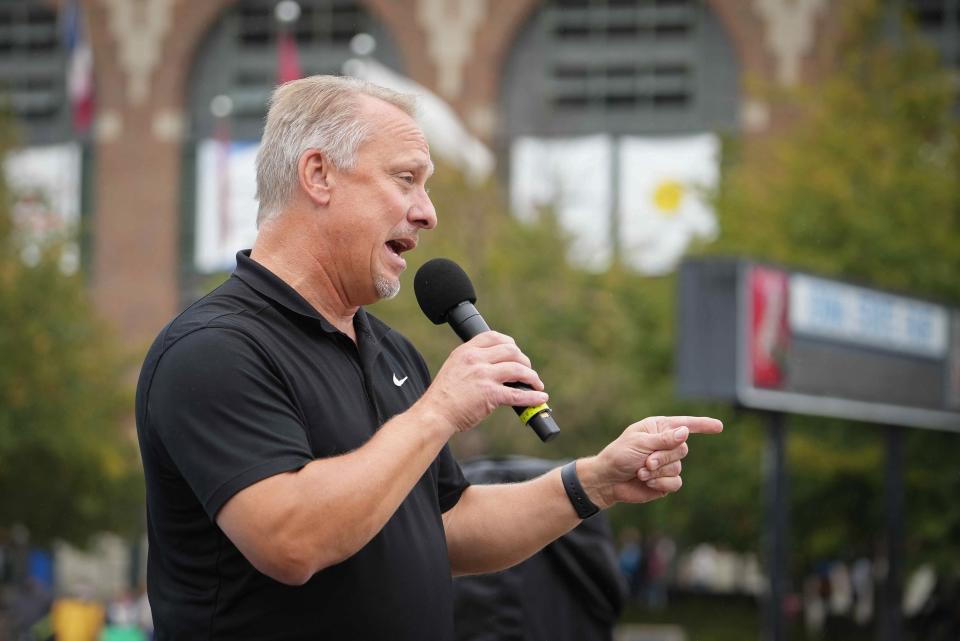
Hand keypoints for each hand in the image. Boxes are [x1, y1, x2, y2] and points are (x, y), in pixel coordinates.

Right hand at [419, 331, 546, 433]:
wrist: (434, 414)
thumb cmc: (443, 397)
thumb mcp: (454, 368)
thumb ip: (472, 362)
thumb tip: (495, 366)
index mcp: (466, 351)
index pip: (493, 337)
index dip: (509, 343)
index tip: (516, 351)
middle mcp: (475, 359)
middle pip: (511, 351)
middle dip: (524, 361)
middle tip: (527, 371)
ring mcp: (484, 376)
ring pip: (518, 369)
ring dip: (531, 377)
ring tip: (536, 384)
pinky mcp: (490, 394)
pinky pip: (518, 394)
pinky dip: (533, 396)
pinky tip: (540, 397)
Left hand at [581, 416, 722, 508]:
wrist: (608, 480)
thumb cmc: (619, 455)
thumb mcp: (639, 443)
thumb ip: (663, 439)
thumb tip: (686, 432)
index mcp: (659, 428)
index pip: (685, 425)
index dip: (703, 425)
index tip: (719, 426)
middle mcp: (666, 444)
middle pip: (683, 449)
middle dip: (663, 457)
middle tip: (645, 461)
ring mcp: (666, 464)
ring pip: (678, 467)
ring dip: (658, 471)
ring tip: (641, 471)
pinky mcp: (665, 481)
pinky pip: (676, 482)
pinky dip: (661, 483)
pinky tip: (647, 483)